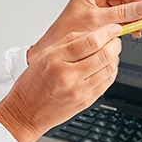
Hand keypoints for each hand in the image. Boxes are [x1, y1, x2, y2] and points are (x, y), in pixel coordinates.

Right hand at [0, 24, 121, 141]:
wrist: (26, 112)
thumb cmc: (32, 83)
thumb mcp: (44, 55)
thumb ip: (69, 41)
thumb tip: (93, 32)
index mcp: (56, 59)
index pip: (90, 41)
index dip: (107, 32)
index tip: (113, 28)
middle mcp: (68, 75)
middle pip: (104, 54)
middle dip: (115, 44)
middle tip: (115, 40)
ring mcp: (78, 90)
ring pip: (108, 69)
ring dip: (115, 57)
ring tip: (112, 52)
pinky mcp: (85, 101)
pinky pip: (106, 83)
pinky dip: (111, 72)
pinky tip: (108, 67)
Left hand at [28, 0, 141, 65]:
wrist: (54, 51)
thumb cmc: (67, 32)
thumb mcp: (99, 21)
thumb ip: (124, 14)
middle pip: (124, 0)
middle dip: (136, 11)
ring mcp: (98, 9)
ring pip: (123, 12)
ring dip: (133, 20)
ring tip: (139, 29)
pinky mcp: (100, 21)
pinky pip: (118, 21)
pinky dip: (126, 27)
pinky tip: (131, 32)